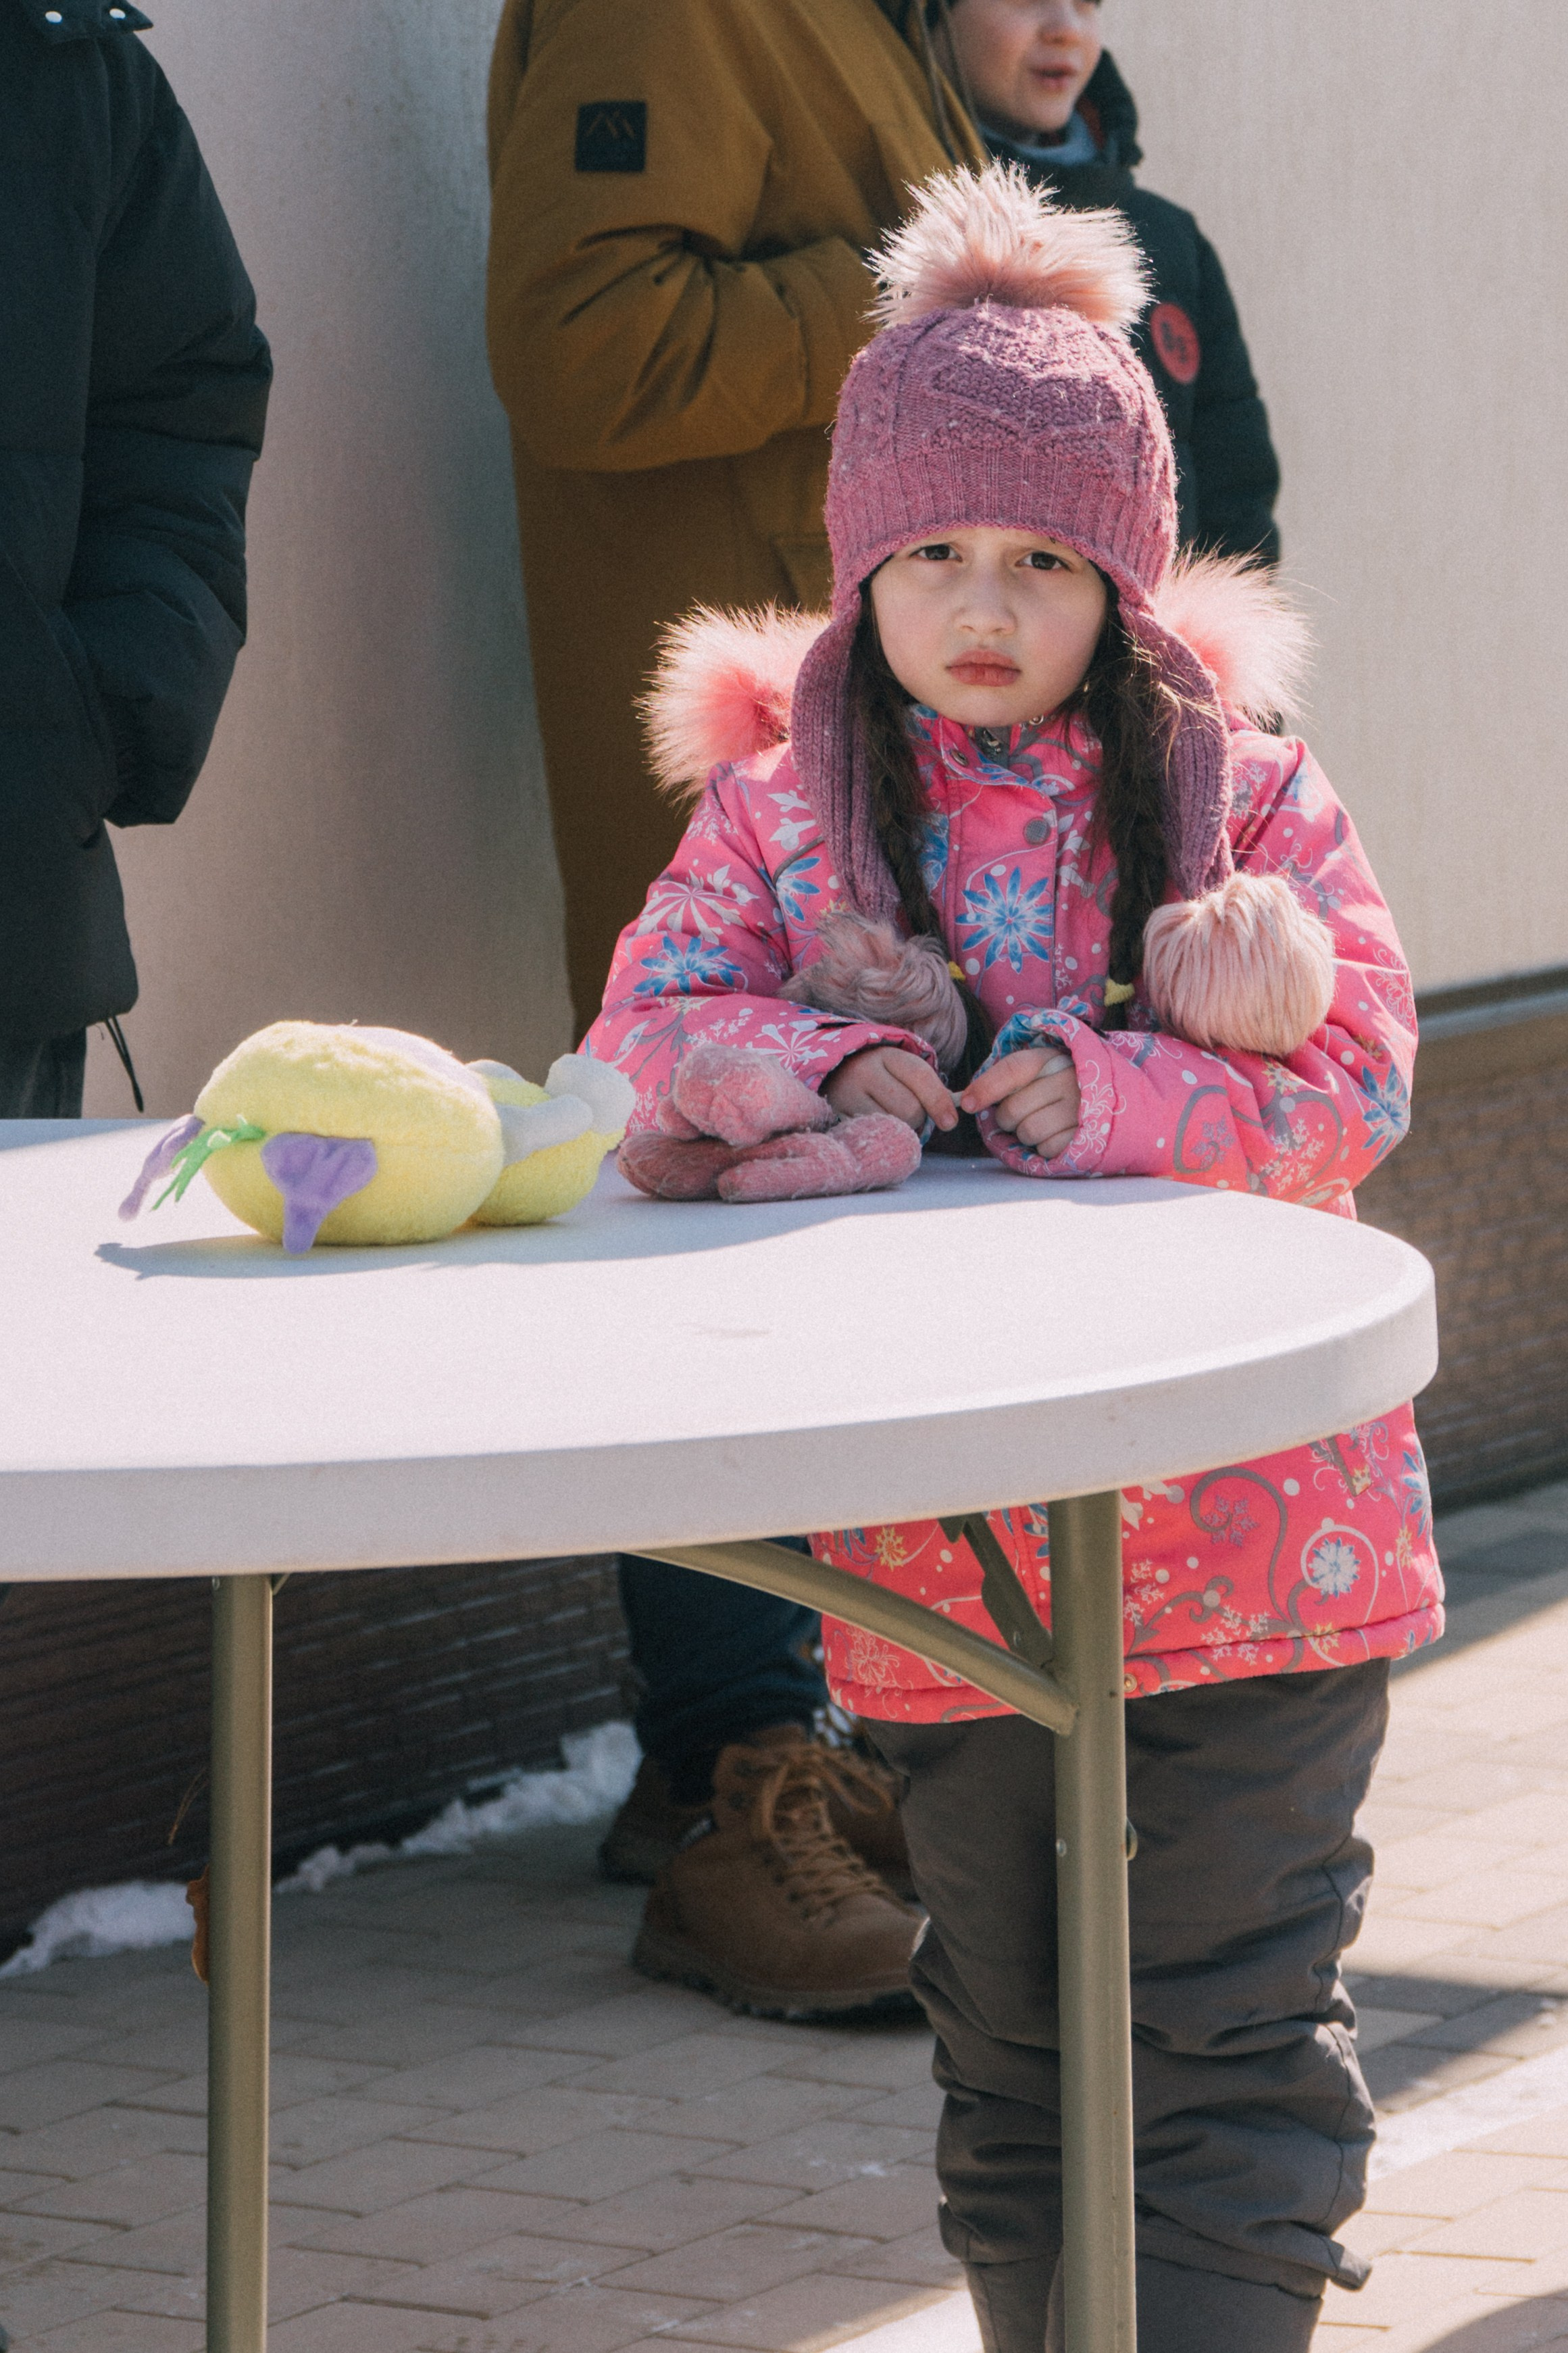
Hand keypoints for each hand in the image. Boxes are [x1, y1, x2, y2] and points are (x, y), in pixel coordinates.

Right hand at [824, 1045, 956, 1132]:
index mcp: (887, 1055)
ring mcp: (848, 1095)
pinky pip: (875, 1136)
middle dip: (918, 1116)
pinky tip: (879, 1124)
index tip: (951, 1121)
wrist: (837, 1072)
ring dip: (902, 1128)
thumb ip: (928, 1087)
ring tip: (892, 1116)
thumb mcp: (903, 1070)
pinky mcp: (838, 1116)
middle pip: (909, 1109)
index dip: (939, 1101)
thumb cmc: (882, 1074)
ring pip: (893, 1126)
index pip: (920, 1077)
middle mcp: (864, 1072)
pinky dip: (885, 1135)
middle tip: (910, 1111)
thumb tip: (949, 1119)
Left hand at [960, 1047, 1080, 1159]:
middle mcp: (1069, 1080)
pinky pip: (1046, 1148)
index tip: (967, 1103)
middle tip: (1019, 1115)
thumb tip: (967, 1100)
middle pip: (1013, 1109)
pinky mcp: (1087, 1136)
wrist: (1107, 1101)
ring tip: (1040, 1123)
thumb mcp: (1036, 1072)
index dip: (986, 1087)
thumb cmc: (1057, 1087)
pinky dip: (1044, 1147)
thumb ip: (1004, 1079)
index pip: (1014, 1069)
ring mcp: (1080, 1109)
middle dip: (1007, 1118)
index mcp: (1052, 1059)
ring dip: (1025, 1134)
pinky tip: (1055, 1134)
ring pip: (1027, 1131)